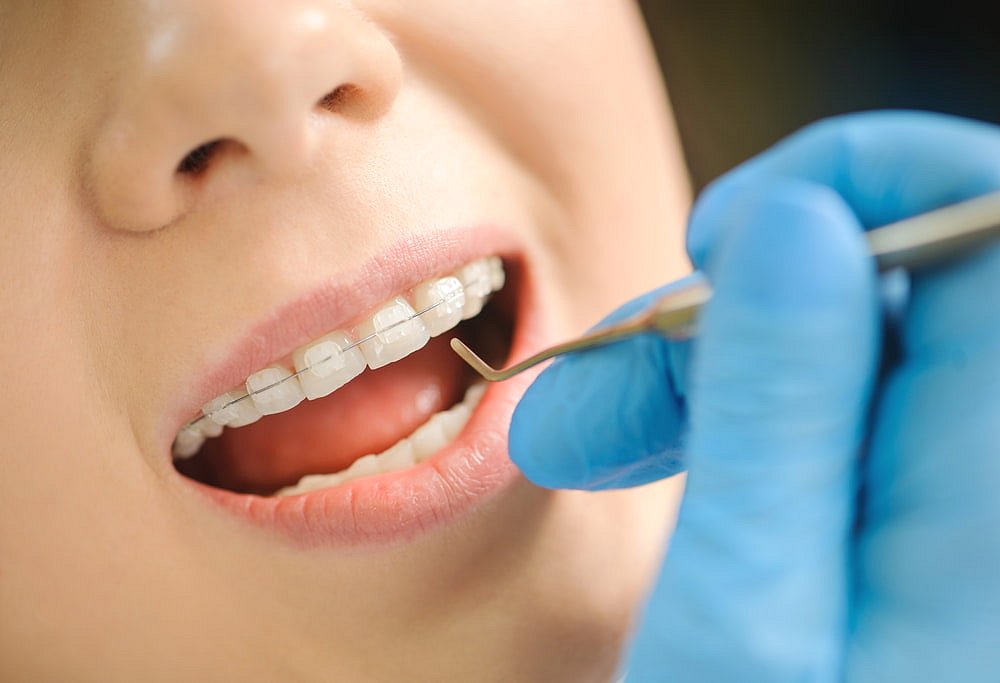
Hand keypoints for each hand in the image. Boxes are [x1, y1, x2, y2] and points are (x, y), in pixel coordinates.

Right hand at [509, 111, 999, 680]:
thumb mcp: (742, 618)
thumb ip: (778, 407)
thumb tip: (792, 227)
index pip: (991, 223)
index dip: (858, 181)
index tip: (724, 234)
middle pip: (900, 291)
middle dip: (731, 306)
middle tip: (605, 377)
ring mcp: (974, 519)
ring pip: (855, 355)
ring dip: (713, 369)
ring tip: (589, 432)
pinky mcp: (933, 545)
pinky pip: (844, 422)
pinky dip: (742, 423)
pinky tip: (659, 459)